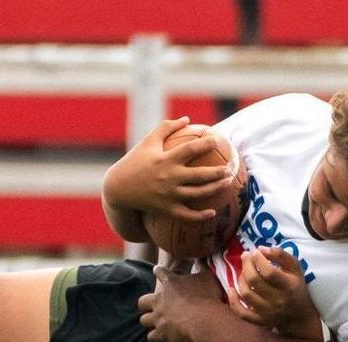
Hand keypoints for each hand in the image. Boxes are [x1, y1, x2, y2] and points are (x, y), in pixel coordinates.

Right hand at [102, 117, 233, 223]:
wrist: (118, 189)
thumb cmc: (135, 162)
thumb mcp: (148, 142)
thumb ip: (167, 127)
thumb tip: (187, 119)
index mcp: (165, 160)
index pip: (191, 149)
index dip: (206, 143)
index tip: (217, 139)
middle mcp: (169, 178)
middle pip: (200, 175)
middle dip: (218, 172)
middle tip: (229, 168)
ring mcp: (169, 196)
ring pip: (198, 194)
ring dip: (216, 188)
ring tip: (227, 183)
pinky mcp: (167, 210)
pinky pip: (187, 215)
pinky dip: (201, 216)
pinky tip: (213, 212)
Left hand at [139, 265, 229, 341]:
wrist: (206, 321)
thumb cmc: (208, 297)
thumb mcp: (207, 277)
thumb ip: (202, 266)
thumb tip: (201, 256)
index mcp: (170, 283)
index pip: (159, 272)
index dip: (159, 271)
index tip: (158, 270)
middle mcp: (159, 300)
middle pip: (142, 301)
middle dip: (145, 303)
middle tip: (154, 305)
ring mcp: (158, 318)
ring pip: (144, 320)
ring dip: (150, 321)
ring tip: (157, 323)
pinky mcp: (161, 334)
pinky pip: (151, 337)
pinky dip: (156, 337)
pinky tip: (161, 337)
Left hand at [227, 246, 322, 341]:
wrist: (300, 316)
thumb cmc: (296, 287)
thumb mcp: (295, 268)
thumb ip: (280, 255)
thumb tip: (260, 249)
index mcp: (289, 286)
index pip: (269, 272)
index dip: (258, 260)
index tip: (255, 252)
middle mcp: (278, 300)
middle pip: (254, 281)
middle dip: (246, 265)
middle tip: (245, 256)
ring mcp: (267, 312)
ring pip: (246, 294)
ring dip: (241, 279)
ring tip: (244, 271)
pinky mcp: (259, 321)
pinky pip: (242, 313)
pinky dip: (233, 301)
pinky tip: (230, 290)